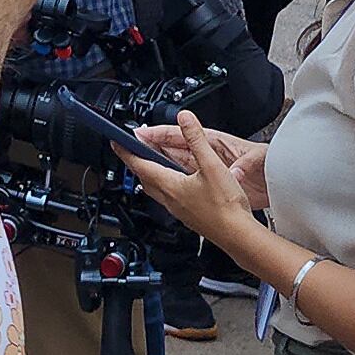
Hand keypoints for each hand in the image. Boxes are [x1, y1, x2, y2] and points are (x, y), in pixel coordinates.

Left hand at [119, 111, 262, 243]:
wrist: (238, 236)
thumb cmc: (226, 207)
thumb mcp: (211, 165)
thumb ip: (196, 139)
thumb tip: (185, 118)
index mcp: (171, 185)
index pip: (140, 165)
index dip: (126, 151)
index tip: (116, 142)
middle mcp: (170, 200)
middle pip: (144, 178)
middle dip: (135, 163)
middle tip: (130, 151)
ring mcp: (178, 210)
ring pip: (155, 190)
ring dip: (150, 175)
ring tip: (151, 164)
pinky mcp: (188, 217)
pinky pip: (168, 198)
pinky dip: (164, 186)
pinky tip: (175, 185)